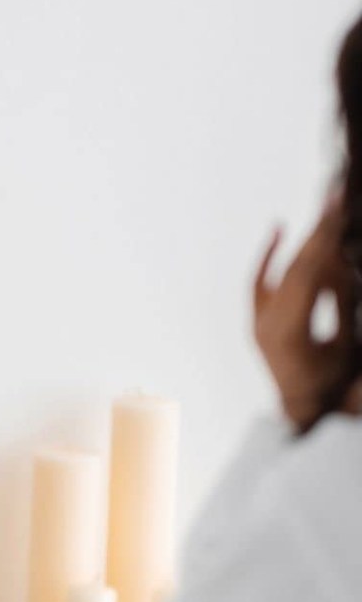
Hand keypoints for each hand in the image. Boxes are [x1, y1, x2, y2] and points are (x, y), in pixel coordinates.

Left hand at [253, 197, 359, 432]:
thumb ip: (341, 301)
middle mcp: (267, 323)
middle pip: (295, 267)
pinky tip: (279, 228)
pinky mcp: (257, 319)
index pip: (308, 274)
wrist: (303, 407)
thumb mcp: (344, 342)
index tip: (337, 207)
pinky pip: (261, 282)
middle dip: (318, 230)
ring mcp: (258, 322)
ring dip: (305, 241)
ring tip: (326, 208)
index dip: (323, 239)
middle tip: (334, 195)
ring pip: (282, 272)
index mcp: (290, 331)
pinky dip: (270, 256)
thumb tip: (339, 259)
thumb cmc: (331, 381)